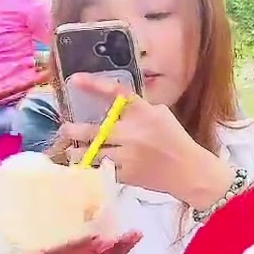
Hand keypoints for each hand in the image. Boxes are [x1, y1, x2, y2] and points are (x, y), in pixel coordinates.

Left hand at [59, 74, 234, 206]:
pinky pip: (102, 169)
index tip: (74, 80)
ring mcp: (128, 154)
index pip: (116, 93)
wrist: (188, 171)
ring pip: (93, 153)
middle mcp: (133, 132)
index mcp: (143, 112)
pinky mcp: (126, 174)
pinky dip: (93, 167)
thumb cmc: (175, 140)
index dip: (93, 85)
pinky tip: (87, 166)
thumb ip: (138, 109)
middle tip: (64, 128)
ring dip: (78, 152)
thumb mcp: (161, 115)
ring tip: (71, 151)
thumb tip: (113, 105)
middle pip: (94, 130)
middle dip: (74, 130)